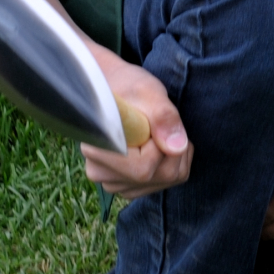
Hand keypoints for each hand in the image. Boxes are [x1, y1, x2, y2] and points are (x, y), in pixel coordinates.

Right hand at [81, 48, 190, 198]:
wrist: (117, 90)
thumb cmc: (129, 87)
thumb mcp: (148, 92)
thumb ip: (163, 117)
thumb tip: (177, 148)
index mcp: (97, 150)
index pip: (143, 168)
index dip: (159, 144)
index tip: (151, 122)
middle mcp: (100, 173)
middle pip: (157, 177)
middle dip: (172, 148)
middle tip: (159, 123)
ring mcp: (112, 183)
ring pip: (165, 180)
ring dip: (174, 154)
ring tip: (156, 131)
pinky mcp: (127, 186)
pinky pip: (166, 182)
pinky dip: (173, 161)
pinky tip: (159, 144)